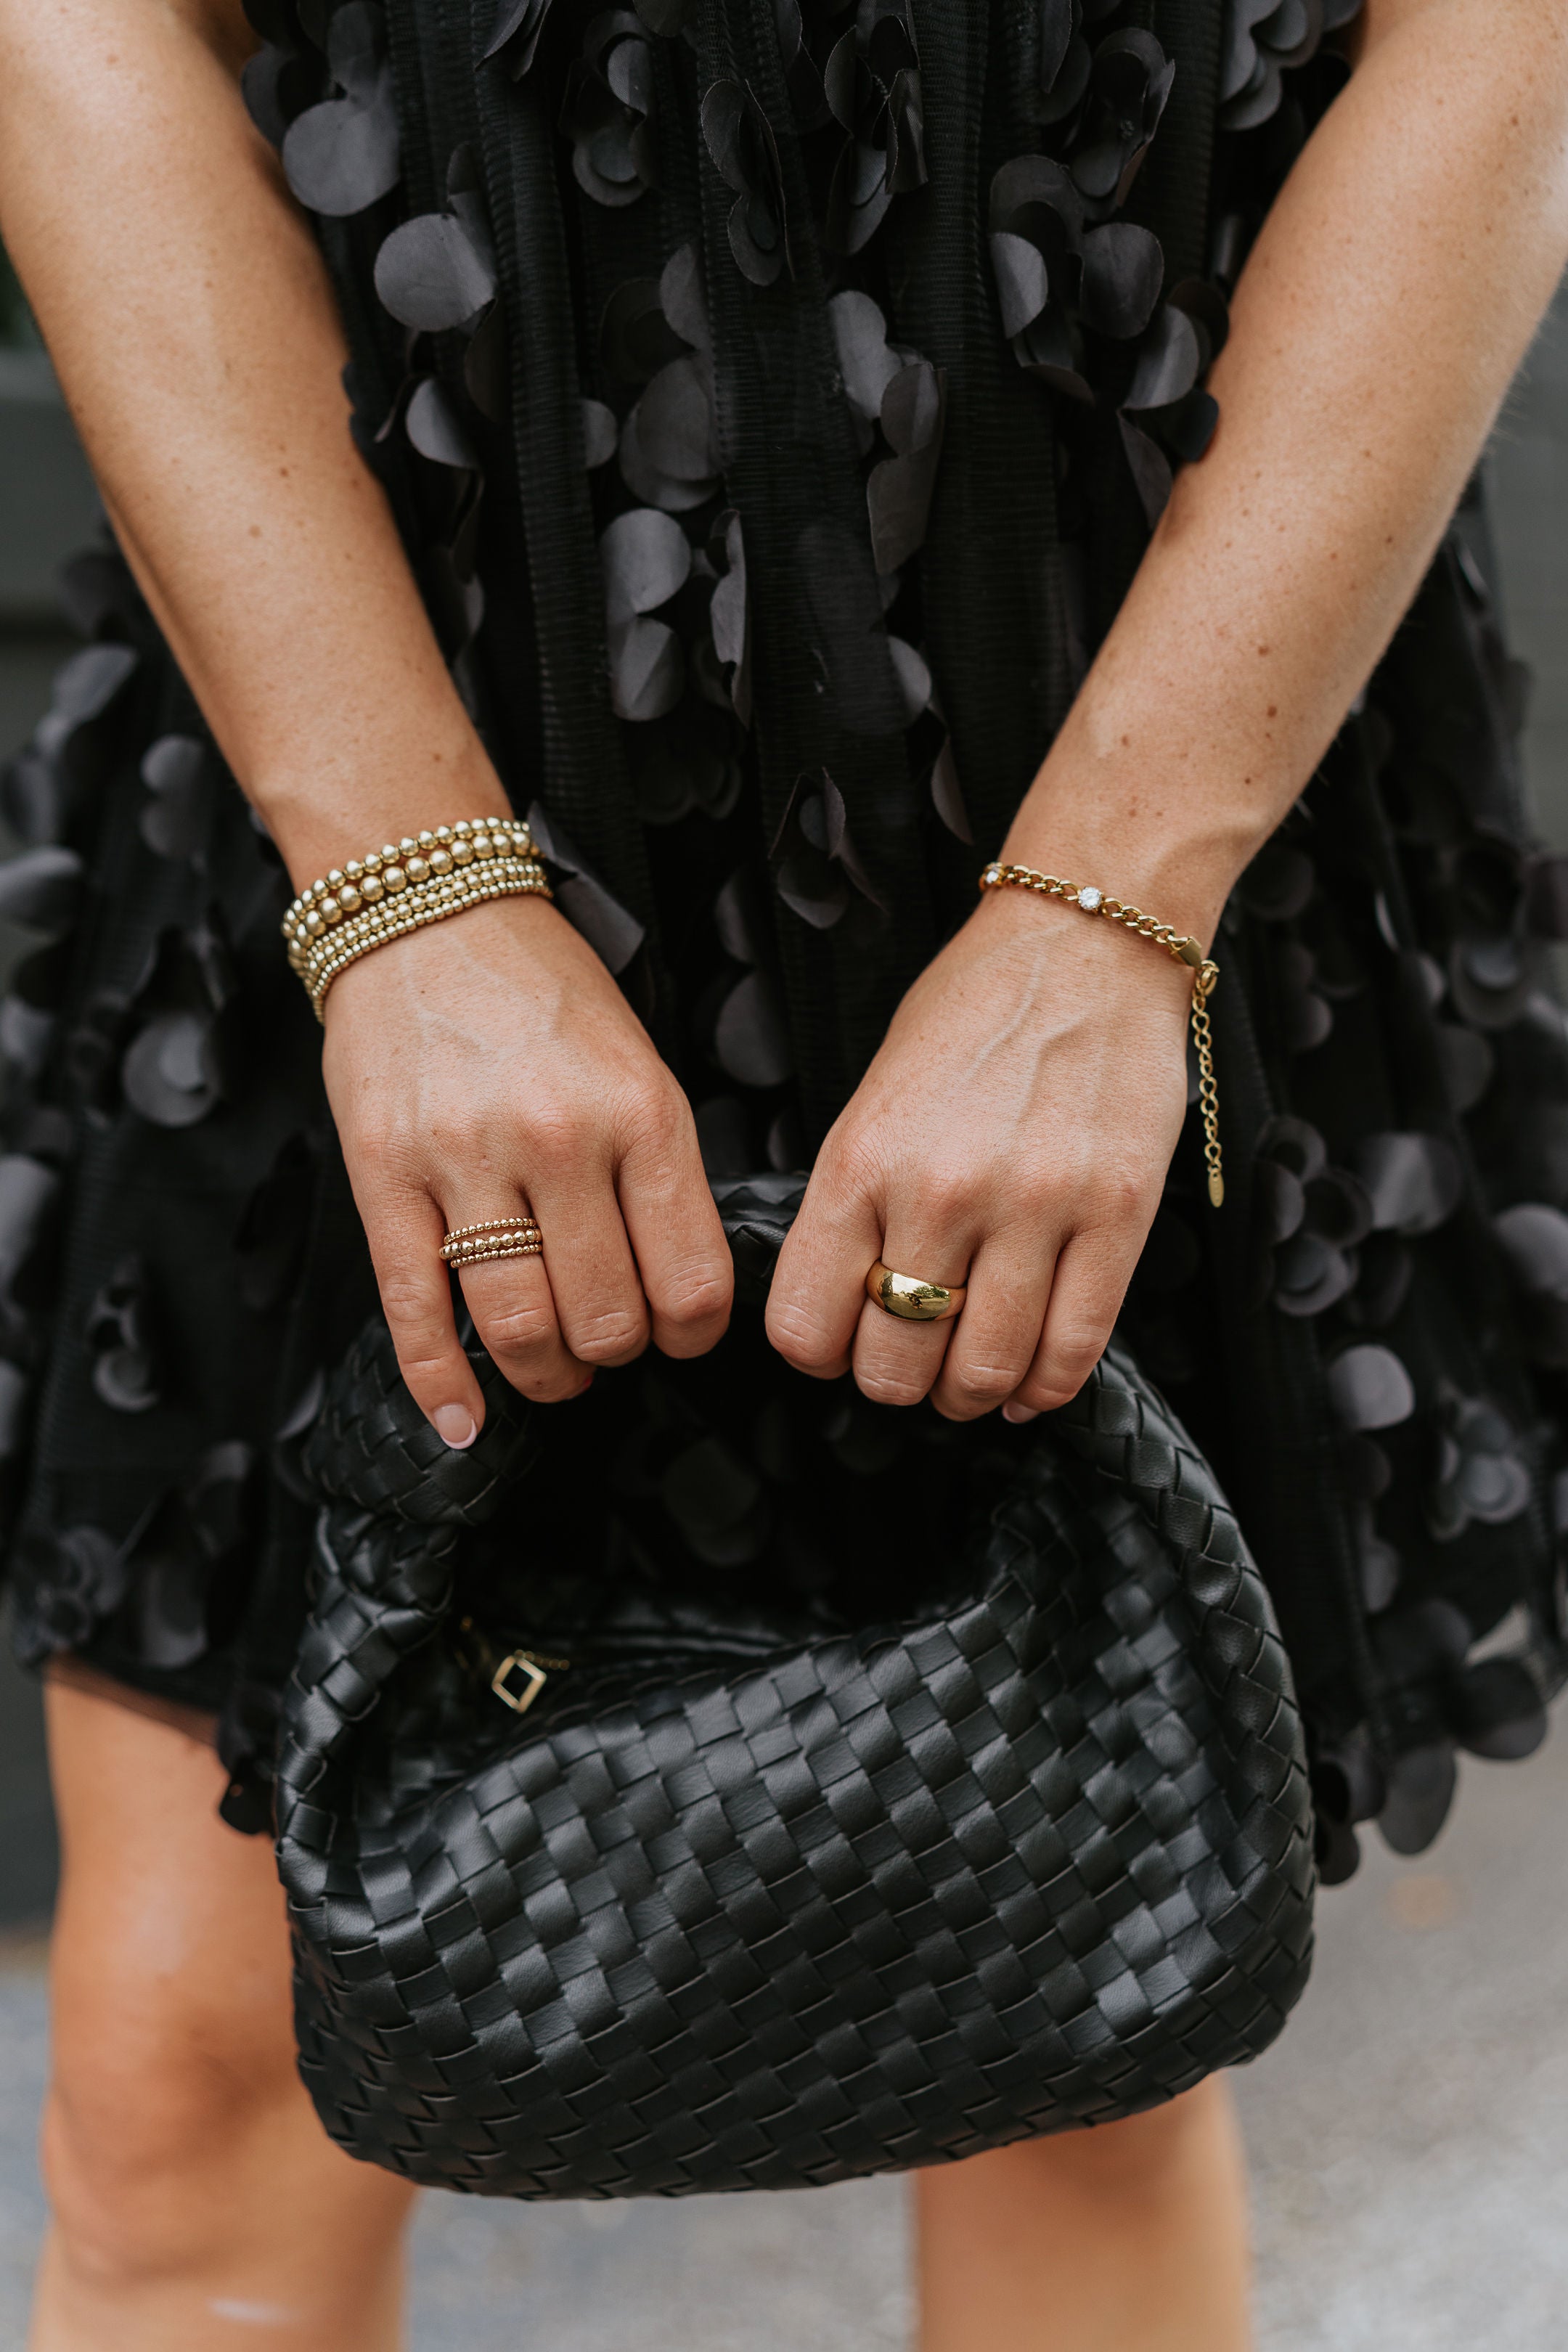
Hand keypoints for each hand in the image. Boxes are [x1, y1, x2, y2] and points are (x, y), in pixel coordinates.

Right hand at [322, 896, 732, 1442]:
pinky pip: (414, 1309)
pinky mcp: (384, 1174)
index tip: (679, 1335)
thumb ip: (659, 1170)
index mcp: (641, 1112)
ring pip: (519, 1324)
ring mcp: (463, 1159)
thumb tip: (676, 1287)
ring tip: (552, 1367)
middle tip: (608, 1344)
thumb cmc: (542, 992)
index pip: (690, 1279)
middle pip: (606, 1317)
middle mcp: (558, 1139)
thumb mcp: (638, 1063)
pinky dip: (441, 1382)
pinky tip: (463, 1419)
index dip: (691, 1333)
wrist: (426, 914)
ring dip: (545, 1372)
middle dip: (615, 1353)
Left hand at [765, 888, 1191, 1419]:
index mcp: (862, 1161)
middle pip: (894, 1363)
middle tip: (909, 1366)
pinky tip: (1026, 1384)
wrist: (1083, 944)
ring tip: (968, 1379)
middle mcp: (941, 1192)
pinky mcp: (1116, 1215)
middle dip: (894, 1383)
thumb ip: (853, 1199)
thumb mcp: (874, 1096)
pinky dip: (1043, 1388)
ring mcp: (1034, 1207)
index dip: (818, 1353)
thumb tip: (841, 1303)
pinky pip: (1073, 1348)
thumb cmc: (971, 1013)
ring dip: (967, 1396)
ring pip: (984, 1371)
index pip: (805, 1324)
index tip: (838, 1342)